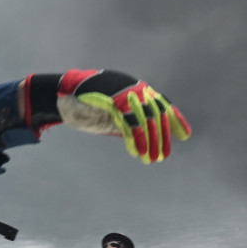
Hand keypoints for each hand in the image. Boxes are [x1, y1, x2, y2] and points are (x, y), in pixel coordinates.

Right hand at [54, 69, 190, 162]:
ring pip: (144, 118)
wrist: (61, 96)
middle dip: (162, 136)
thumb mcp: (115, 114)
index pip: (161, 103)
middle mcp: (132, 88)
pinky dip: (134, 138)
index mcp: (135, 89)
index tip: (185, 135)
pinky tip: (136, 151)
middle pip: (156, 112)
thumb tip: (153, 136)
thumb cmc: (89, 105)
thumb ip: (132, 121)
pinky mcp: (110, 101)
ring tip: (151, 158)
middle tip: (163, 155)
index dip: (175, 119)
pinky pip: (128, 121)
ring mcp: (121, 93)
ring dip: (150, 140)